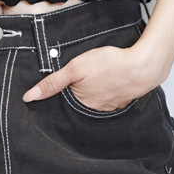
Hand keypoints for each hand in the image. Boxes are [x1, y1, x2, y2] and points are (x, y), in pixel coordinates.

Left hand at [20, 43, 157, 110]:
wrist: (144, 66)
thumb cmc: (111, 64)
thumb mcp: (75, 68)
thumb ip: (52, 82)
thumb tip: (29, 96)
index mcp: (82, 103)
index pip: (66, 98)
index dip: (66, 87)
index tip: (71, 78)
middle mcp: (96, 108)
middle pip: (82, 99)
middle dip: (82, 88)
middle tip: (89, 73)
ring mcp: (112, 105)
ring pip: (98, 97)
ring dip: (97, 88)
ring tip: (100, 74)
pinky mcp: (124, 98)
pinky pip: (113, 94)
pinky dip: (111, 87)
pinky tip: (113, 77)